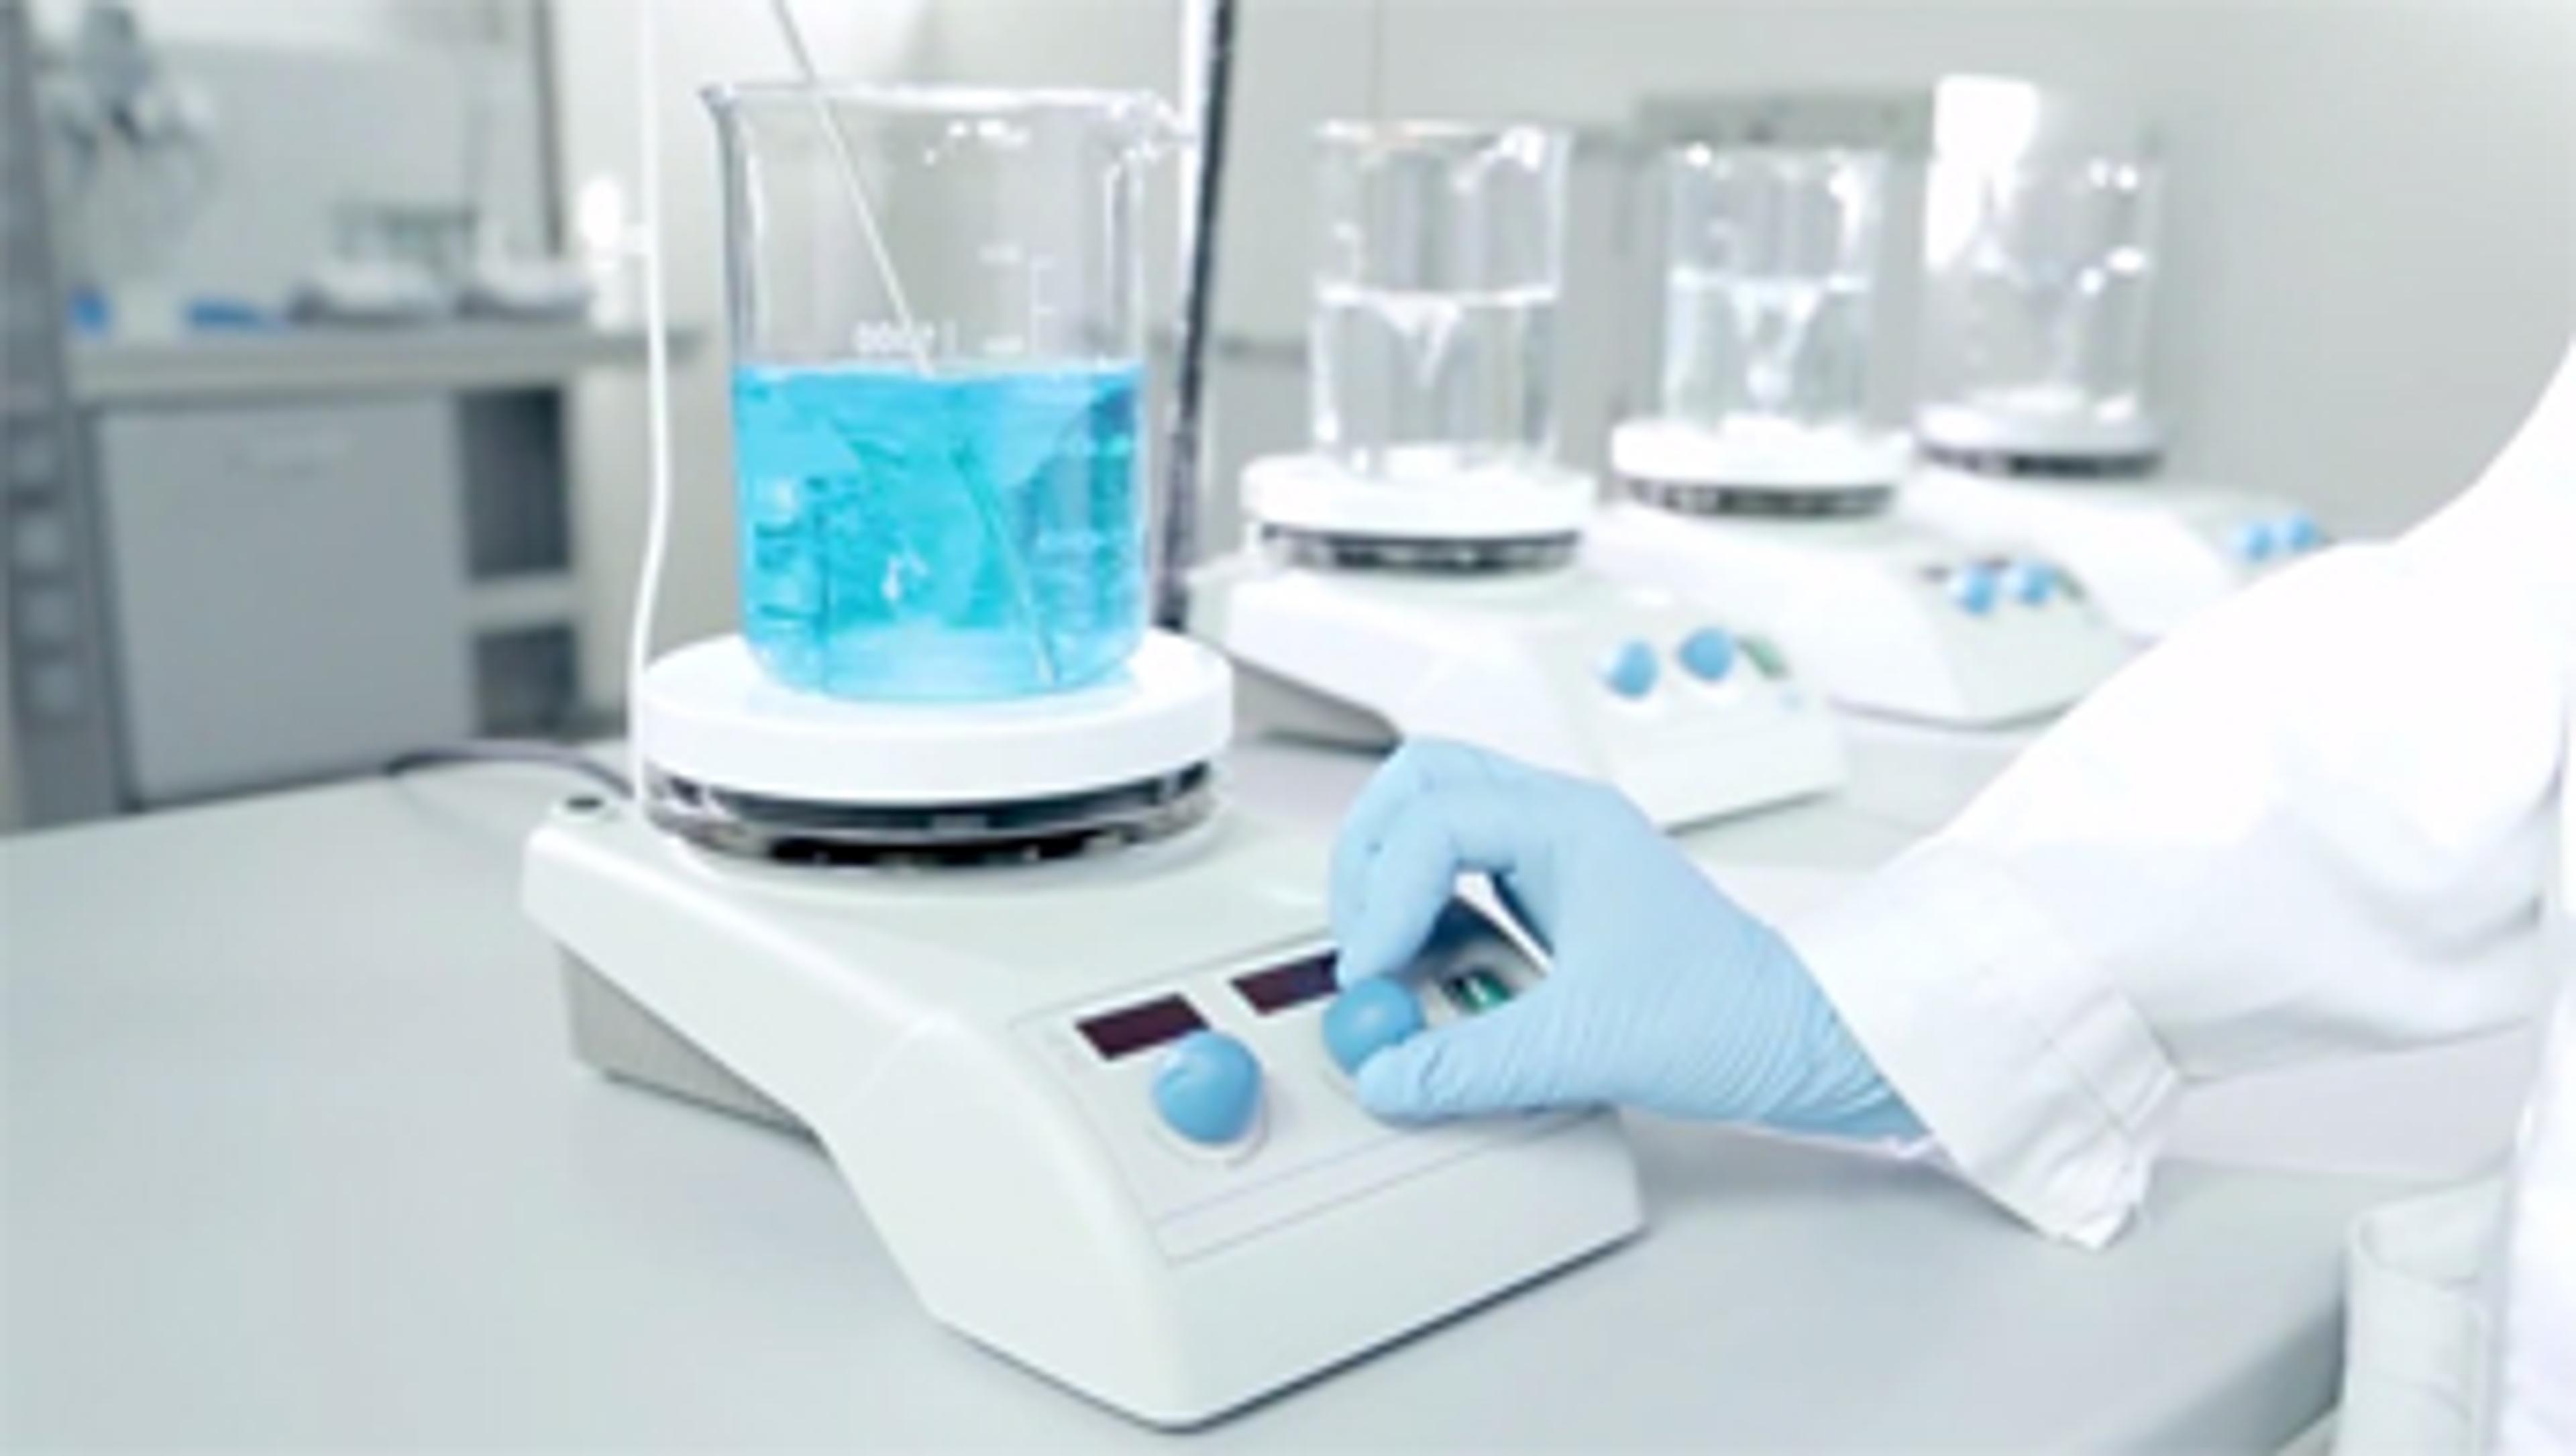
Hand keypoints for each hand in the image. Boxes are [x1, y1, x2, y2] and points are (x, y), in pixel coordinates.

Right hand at [1331, 740, 1917, 1136]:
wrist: (1806, 1040)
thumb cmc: (1730, 1017)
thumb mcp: (1583, 1046)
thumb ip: (1469, 1064)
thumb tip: (1386, 1078)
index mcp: (1570, 823)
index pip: (1432, 819)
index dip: (1383, 895)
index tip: (1375, 974)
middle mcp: (1560, 820)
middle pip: (1420, 782)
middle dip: (1370, 856)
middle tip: (1362, 943)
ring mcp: (1561, 852)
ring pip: (1437, 816)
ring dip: (1393, 878)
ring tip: (1389, 958)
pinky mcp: (1561, 894)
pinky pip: (1465, 871)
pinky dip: (1427, 910)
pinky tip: (1432, 971)